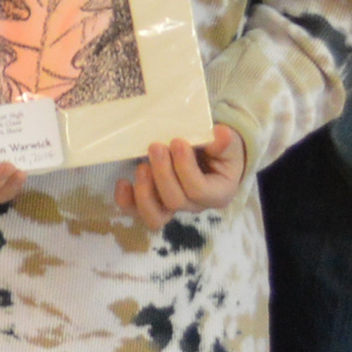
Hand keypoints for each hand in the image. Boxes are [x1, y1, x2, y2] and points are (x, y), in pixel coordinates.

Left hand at [117, 125, 250, 227]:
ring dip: (144, 192)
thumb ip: (225, 142)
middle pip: (175, 201)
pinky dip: (126, 201)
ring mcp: (173, 207)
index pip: (199, 191)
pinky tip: (123, 182)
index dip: (185, 168)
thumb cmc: (220, 151)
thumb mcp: (228, 144)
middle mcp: (195, 206)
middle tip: (156, 147)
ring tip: (141, 166)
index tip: (177, 142)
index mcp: (217, 194)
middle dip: (162, 173)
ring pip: (155, 216)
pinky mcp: (154, 203)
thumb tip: (220, 135)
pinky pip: (137, 212)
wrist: (210, 156)